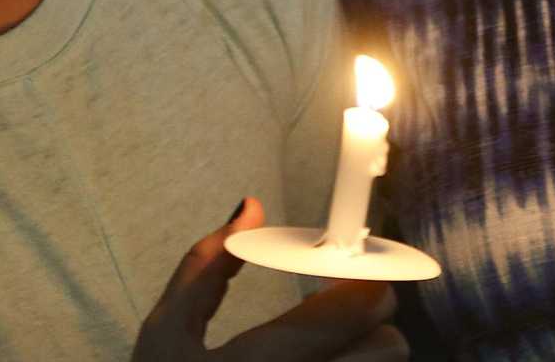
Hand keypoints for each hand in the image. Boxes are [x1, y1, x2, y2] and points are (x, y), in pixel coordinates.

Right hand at [133, 197, 407, 361]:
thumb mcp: (166, 332)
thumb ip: (206, 265)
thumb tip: (250, 207)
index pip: (358, 312)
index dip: (365, 278)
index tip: (344, 267)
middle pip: (389, 347)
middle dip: (370, 318)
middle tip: (334, 305)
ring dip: (364, 348)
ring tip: (324, 339)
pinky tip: (318, 359)